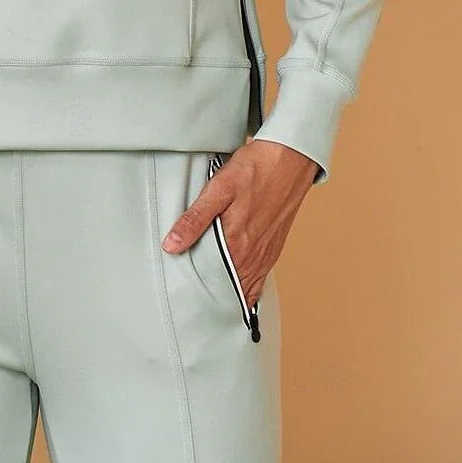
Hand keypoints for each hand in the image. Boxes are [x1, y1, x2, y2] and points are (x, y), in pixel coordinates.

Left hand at [161, 139, 318, 306]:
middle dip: (211, 298)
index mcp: (236, 243)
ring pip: (245, 287)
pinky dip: (248, 289)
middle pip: (229, 289)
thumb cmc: (254, 170)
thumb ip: (195, 219)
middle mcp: (253, 255)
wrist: (289, 159)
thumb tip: (172, 245)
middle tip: (192, 303)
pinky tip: (236, 288)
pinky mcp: (273, 248)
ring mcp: (265, 254)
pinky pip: (260, 279)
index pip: (213, 283)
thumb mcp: (218, 188)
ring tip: (210, 300)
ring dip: (229, 294)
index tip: (183, 298)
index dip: (198, 293)